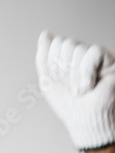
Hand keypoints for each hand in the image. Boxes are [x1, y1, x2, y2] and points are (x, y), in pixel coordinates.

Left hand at [36, 30, 114, 150]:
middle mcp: (82, 53)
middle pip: (65, 44)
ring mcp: (95, 56)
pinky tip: (89, 86)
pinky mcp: (109, 61)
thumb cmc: (67, 103)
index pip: (55, 44)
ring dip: (74, 76)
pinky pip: (93, 52)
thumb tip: (45, 33)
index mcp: (67, 56)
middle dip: (63, 70)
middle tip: (71, 87)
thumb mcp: (47, 80)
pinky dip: (86, 72)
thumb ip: (43, 57)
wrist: (84, 119)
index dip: (53, 65)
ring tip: (80, 90)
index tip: (59, 82)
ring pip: (77, 48)